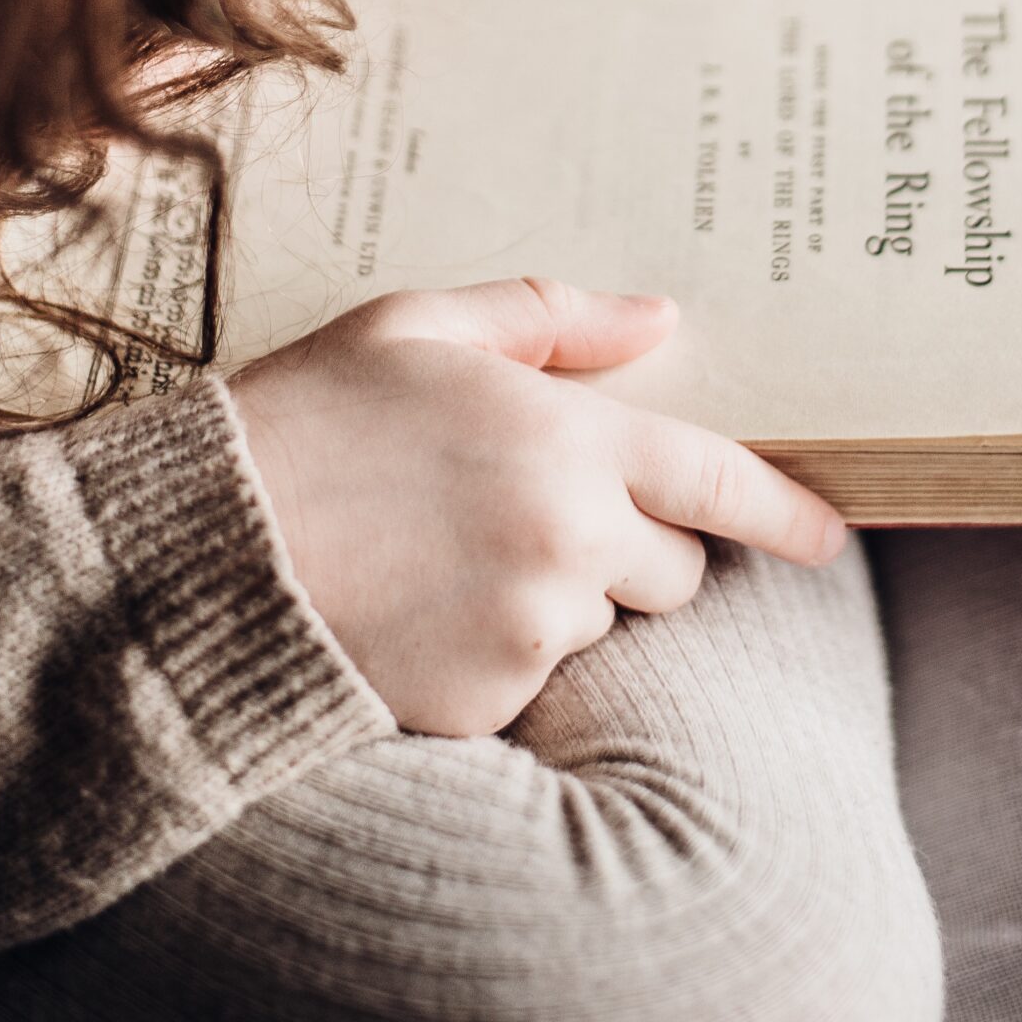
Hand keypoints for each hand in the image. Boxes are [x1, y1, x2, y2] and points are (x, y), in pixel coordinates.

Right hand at [230, 278, 844, 735]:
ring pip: (594, 622)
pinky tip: (414, 611)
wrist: (194, 554)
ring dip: (554, 596)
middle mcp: (568, 542)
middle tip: (527, 513)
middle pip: (671, 568)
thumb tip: (659, 318)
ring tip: (444, 557)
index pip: (719, 481)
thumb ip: (550, 321)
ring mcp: (528, 632)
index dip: (785, 512)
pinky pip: (526, 680)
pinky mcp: (483, 704)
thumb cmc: (303, 419)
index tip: (827, 538)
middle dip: (629, 545)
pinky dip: (491, 654)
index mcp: (567, 441)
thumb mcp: (415, 328)